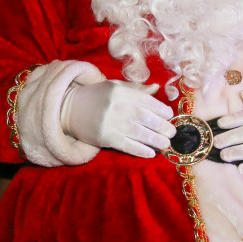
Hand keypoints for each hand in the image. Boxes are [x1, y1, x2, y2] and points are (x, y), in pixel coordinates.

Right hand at [61, 79, 175, 158]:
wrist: (70, 109)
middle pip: (146, 118)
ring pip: (140, 133)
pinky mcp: (106, 138)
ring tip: (166, 144)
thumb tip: (156, 88)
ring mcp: (112, 123)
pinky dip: (141, 151)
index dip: (161, 109)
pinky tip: (151, 153)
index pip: (147, 101)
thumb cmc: (96, 97)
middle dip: (162, 127)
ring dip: (156, 140)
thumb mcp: (115, 87)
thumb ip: (136, 89)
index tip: (169, 116)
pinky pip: (128, 146)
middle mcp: (118, 107)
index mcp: (121, 92)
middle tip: (172, 133)